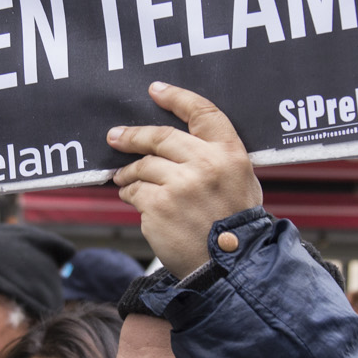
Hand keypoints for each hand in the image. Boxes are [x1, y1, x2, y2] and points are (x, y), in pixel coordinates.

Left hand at [109, 82, 262, 276]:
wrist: (230, 267)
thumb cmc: (234, 227)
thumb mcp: (242, 183)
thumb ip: (217, 159)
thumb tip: (178, 144)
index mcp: (230, 154)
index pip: (202, 112)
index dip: (176, 97)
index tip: (156, 90)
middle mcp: (205, 164)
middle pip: (161, 136)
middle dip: (133, 135)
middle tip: (116, 136)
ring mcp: (180, 184)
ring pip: (143, 165)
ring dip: (128, 171)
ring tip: (123, 178)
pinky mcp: (159, 205)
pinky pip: (135, 191)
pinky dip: (130, 194)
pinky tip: (134, 200)